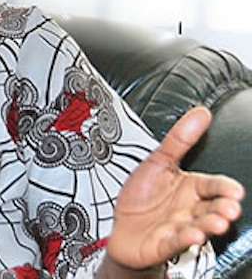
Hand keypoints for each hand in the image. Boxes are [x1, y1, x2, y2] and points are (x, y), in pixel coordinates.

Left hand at [108, 106, 244, 270]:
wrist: (122, 228)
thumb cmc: (142, 196)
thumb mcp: (158, 161)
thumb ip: (180, 139)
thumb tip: (201, 113)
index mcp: (190, 188)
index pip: (212, 186)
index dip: (224, 188)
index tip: (235, 189)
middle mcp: (189, 209)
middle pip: (211, 209)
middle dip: (223, 209)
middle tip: (231, 208)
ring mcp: (178, 227)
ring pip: (199, 227)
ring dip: (209, 225)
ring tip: (217, 222)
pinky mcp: (164, 243)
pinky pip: (176, 241)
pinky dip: (184, 239)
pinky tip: (192, 235)